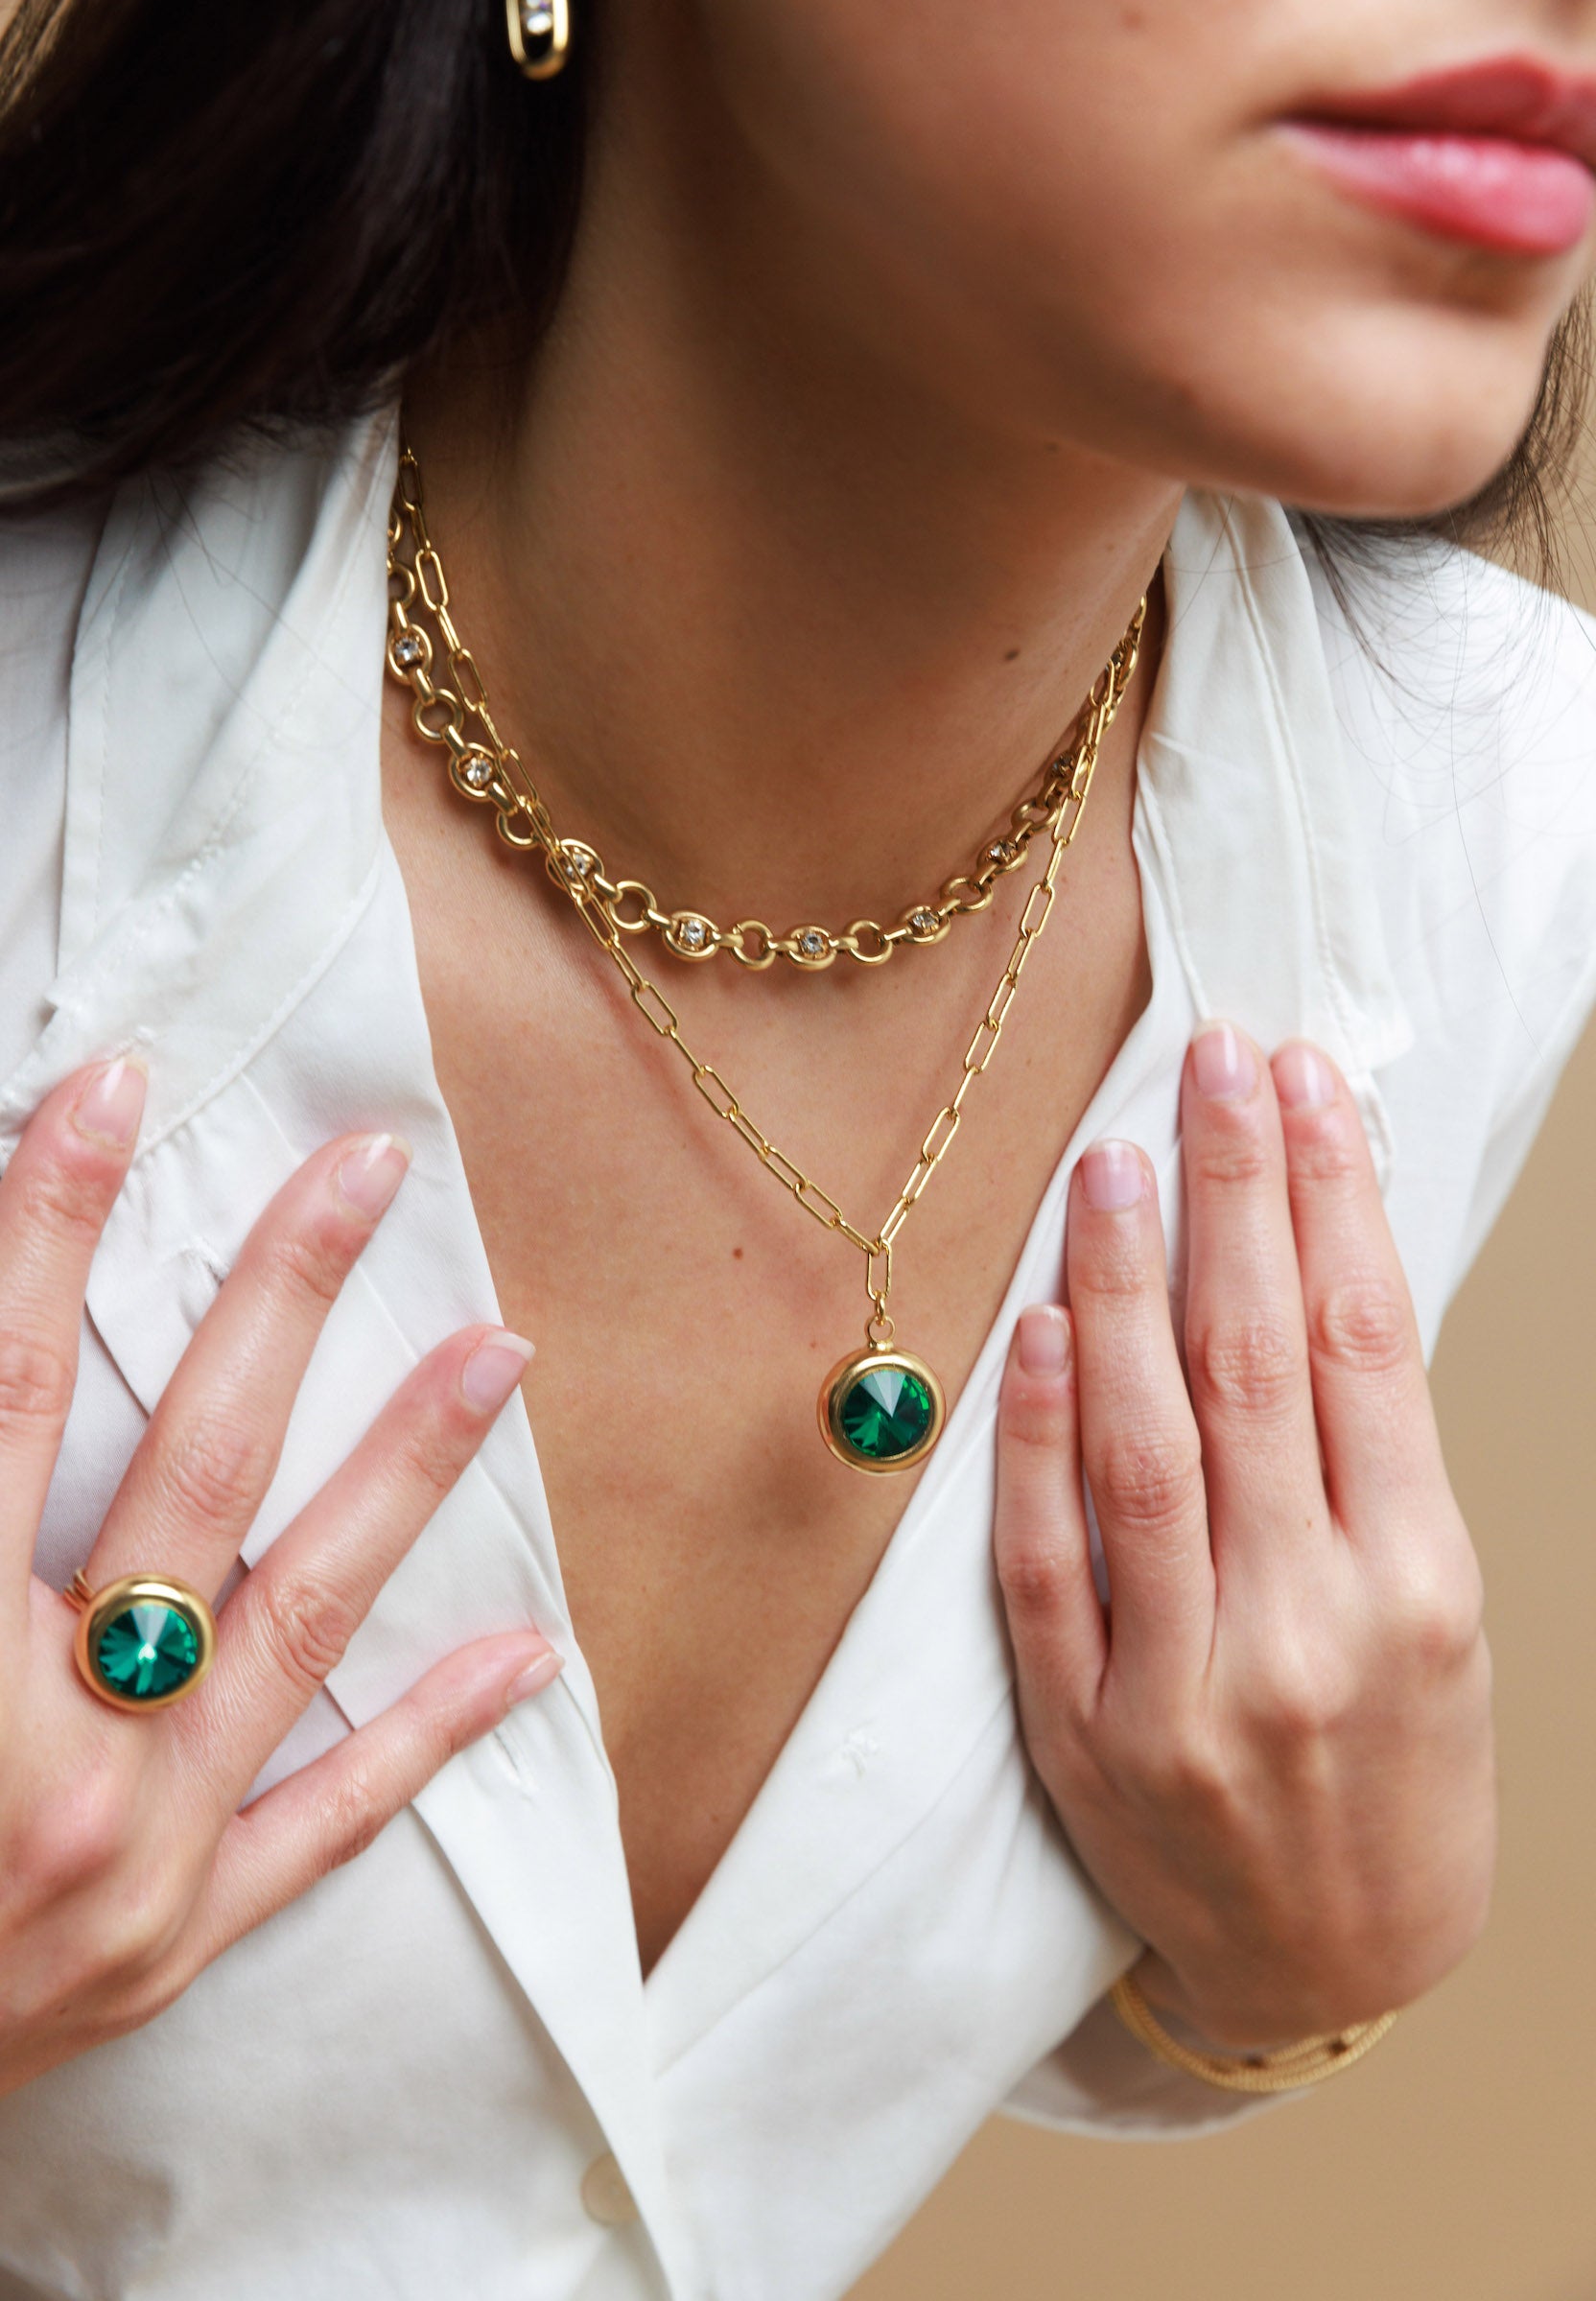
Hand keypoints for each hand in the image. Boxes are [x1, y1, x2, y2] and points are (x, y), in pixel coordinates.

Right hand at [0, 1058, 558, 2098]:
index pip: (3, 1392)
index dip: (47, 1224)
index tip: (110, 1093)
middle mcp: (45, 1756)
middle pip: (190, 1473)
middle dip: (278, 1300)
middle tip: (368, 1170)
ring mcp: (131, 1859)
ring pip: (297, 1622)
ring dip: (403, 1471)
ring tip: (498, 1347)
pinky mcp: (176, 1939)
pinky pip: (325, 1824)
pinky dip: (426, 1734)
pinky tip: (528, 1647)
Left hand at [994, 1026, 1493, 2051]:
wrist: (1327, 1969)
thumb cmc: (1395, 1771)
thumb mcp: (1435, 1615)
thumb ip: (1369, 1456)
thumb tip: (1307, 1261)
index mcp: (1415, 1588)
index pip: (1364, 1346)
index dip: (1329, 1199)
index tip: (1300, 1081)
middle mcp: (1305, 1628)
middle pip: (1258, 1366)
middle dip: (1233, 1196)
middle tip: (1208, 1064)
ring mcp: (1185, 1683)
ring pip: (1147, 1444)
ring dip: (1124, 1287)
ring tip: (1113, 1159)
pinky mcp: (1084, 1729)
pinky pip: (1046, 1560)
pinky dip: (1036, 1441)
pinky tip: (1034, 1331)